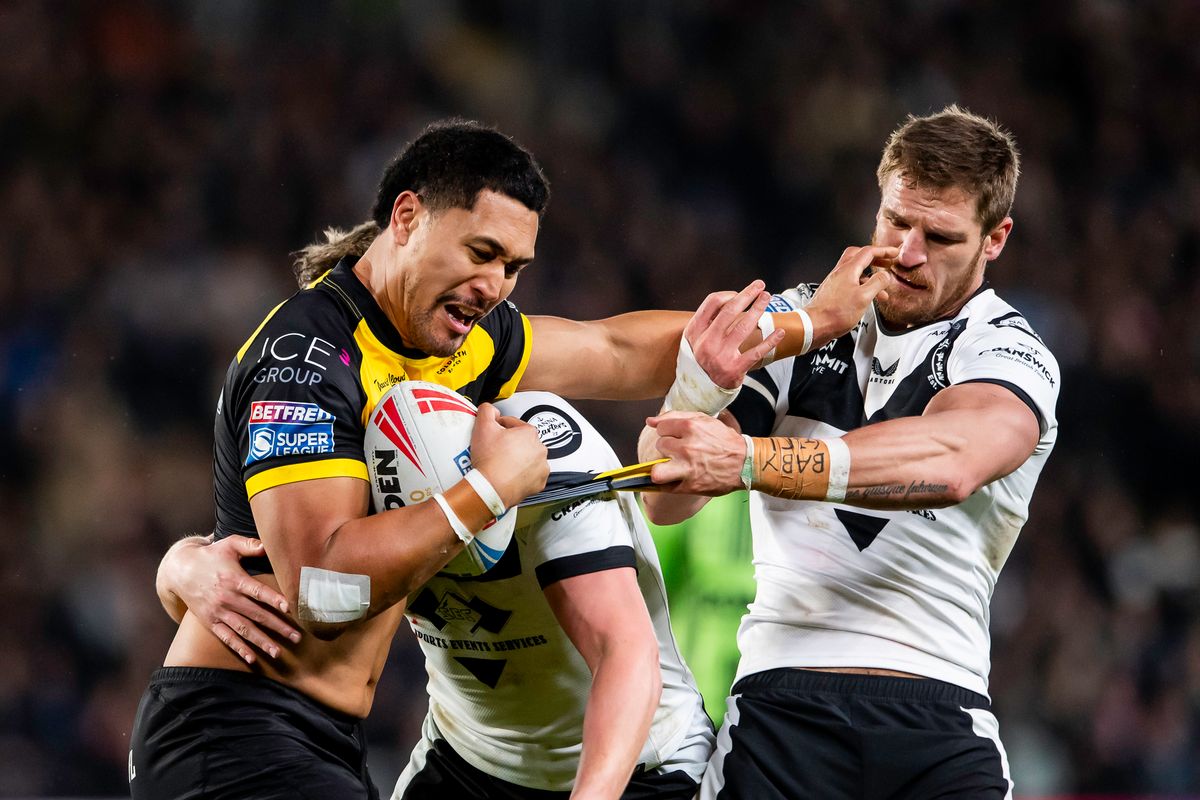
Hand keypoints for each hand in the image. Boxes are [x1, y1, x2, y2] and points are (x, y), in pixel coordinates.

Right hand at [158, 535, 301, 663]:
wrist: (179, 570)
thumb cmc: (211, 555)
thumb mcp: (229, 544)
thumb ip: (250, 545)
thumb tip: (269, 545)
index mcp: (234, 579)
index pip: (257, 591)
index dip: (273, 599)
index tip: (289, 608)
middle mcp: (227, 598)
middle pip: (256, 615)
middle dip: (277, 627)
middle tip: (297, 637)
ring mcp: (218, 612)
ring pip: (243, 630)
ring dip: (261, 642)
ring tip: (278, 653)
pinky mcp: (210, 622)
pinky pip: (226, 638)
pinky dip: (239, 648)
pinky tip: (252, 658)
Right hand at [469, 403, 548, 507]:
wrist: (491, 487)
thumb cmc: (489, 459)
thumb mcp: (482, 426)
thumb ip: (487, 410)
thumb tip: (492, 410)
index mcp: (529, 432)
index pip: (512, 424)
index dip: (499, 427)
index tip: (492, 435)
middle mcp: (540, 448)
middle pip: (522, 441)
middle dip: (510, 444)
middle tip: (495, 451)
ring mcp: (542, 467)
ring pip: (528, 458)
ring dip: (518, 459)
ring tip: (502, 464)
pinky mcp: (540, 483)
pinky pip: (531, 475)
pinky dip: (523, 475)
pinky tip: (510, 475)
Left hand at [645, 411, 746, 495]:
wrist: (745, 463)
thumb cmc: (724, 441)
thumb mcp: (703, 420)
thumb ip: (674, 417)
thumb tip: (650, 421)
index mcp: (690, 427)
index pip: (661, 428)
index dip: (668, 433)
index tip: (677, 437)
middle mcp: (687, 447)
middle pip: (660, 446)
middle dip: (668, 449)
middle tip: (679, 452)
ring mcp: (687, 468)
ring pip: (656, 471)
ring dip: (661, 469)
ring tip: (670, 467)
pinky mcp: (690, 485)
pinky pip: (666, 487)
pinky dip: (668, 484)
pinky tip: (676, 478)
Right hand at [686, 280, 785, 389]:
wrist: (701, 390)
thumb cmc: (702, 360)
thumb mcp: (694, 340)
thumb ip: (707, 321)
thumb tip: (731, 299)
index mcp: (694, 332)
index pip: (712, 303)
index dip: (729, 294)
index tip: (740, 294)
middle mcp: (706, 342)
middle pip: (729, 310)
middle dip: (747, 295)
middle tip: (760, 286)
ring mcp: (720, 356)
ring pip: (743, 326)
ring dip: (758, 309)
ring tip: (767, 298)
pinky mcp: (735, 369)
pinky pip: (756, 352)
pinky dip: (770, 340)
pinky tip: (779, 332)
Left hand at [805, 245, 897, 339]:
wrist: (814, 325)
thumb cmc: (835, 313)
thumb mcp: (864, 297)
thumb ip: (877, 283)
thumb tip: (886, 275)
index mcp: (848, 270)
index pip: (868, 252)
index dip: (884, 251)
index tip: (894, 253)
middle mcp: (840, 273)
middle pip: (858, 256)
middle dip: (874, 257)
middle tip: (886, 262)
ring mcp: (835, 282)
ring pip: (855, 271)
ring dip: (869, 275)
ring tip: (881, 286)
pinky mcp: (832, 292)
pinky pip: (850, 283)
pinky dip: (861, 286)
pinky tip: (866, 297)